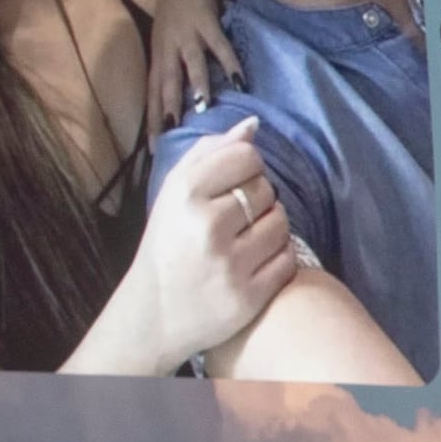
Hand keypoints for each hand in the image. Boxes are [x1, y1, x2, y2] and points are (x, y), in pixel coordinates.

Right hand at [91, 121, 300, 372]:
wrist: (152, 315)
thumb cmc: (167, 246)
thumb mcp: (172, 194)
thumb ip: (209, 154)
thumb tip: (252, 126)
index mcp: (184, 195)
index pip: (247, 158)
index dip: (247, 168)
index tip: (234, 184)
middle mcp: (206, 227)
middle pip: (266, 190)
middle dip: (258, 200)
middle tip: (236, 218)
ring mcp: (229, 264)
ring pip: (282, 223)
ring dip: (271, 227)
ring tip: (246, 239)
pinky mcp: (248, 297)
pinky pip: (288, 259)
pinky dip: (278, 258)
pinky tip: (255, 262)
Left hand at [138, 0, 241, 122]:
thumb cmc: (177, 13)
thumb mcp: (168, 44)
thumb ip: (175, 70)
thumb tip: (186, 105)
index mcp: (159, 57)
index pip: (152, 94)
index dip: (152, 122)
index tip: (155, 151)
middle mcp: (168, 49)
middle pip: (166, 84)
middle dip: (168, 109)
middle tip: (173, 134)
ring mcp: (186, 35)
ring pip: (190, 64)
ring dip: (196, 85)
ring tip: (204, 107)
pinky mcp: (205, 21)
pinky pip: (219, 45)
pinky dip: (228, 63)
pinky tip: (238, 81)